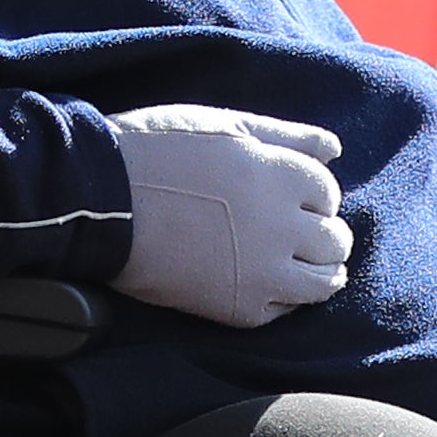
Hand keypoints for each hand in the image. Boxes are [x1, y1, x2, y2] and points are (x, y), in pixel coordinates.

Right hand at [107, 106, 350, 327]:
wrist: (101, 200)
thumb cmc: (158, 150)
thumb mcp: (226, 125)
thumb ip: (287, 136)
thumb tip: (335, 149)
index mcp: (283, 176)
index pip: (328, 193)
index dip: (310, 194)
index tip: (287, 196)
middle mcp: (283, 227)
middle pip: (335, 240)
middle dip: (321, 233)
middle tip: (292, 231)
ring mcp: (263, 272)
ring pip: (324, 282)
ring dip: (318, 271)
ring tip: (291, 261)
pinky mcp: (238, 308)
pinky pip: (283, 311)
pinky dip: (281, 297)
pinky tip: (261, 281)